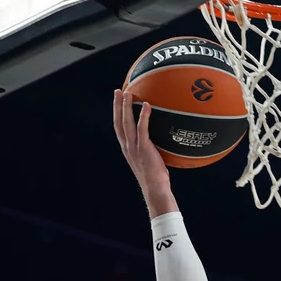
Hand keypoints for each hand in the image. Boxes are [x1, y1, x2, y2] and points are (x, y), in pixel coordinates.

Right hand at [113, 88, 175, 215]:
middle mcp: (127, 147)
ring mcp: (134, 148)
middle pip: (118, 122)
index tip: (117, 100)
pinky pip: (142, 129)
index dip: (116, 113)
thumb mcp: (150, 159)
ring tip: (128, 93)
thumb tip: (163, 139)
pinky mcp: (144, 149)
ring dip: (126, 107)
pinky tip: (147, 105)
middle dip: (117, 105)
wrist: (155, 189)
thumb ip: (151, 148)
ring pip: (126, 123)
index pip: (118, 127)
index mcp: (127, 149)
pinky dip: (143, 116)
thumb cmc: (156, 178)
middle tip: (118, 91)